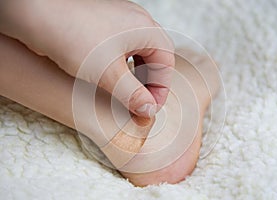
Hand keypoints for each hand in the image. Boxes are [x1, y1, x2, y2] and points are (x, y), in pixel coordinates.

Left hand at [0, 0, 174, 117]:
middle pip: (154, 57)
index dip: (161, 88)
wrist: (33, 12)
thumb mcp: (108, 72)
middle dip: (149, 82)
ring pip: (137, 53)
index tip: (150, 108)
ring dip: (136, 75)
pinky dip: (121, 65)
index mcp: (144, 28)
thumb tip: (148, 110)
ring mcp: (117, 22)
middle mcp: (134, 22)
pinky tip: (111, 77)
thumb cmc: (72, 35)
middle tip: (141, 102)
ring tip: (127, 93)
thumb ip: (132, 94)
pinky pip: (121, 48)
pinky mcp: (102, 26)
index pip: (166, 62)